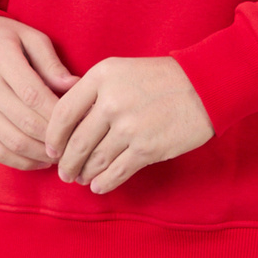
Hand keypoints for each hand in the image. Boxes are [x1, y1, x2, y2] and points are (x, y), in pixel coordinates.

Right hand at [0, 16, 80, 170]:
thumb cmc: (1, 37)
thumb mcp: (29, 37)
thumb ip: (51, 63)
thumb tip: (75, 87)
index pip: (34, 95)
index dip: (60, 114)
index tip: (83, 120)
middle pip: (26, 122)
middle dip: (56, 137)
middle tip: (78, 141)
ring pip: (12, 142)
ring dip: (42, 154)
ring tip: (64, 153)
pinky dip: (21, 161)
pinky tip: (41, 160)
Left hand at [45, 56, 214, 194]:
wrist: (205, 87)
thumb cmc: (161, 78)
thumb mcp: (121, 70)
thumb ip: (94, 91)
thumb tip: (68, 125)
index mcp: (101, 76)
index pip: (63, 113)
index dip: (53, 137)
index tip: (52, 150)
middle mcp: (111, 101)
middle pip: (76, 142)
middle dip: (67, 163)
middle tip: (64, 173)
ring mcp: (129, 126)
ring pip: (94, 160)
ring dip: (85, 174)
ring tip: (82, 179)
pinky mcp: (146, 149)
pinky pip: (116, 172)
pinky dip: (104, 183)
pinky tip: (99, 186)